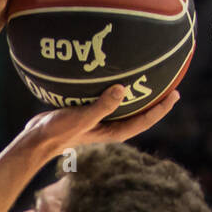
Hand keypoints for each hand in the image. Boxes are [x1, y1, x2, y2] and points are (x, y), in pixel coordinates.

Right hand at [18, 87, 181, 163]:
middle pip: (138, 113)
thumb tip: (123, 89)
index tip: (175, 94)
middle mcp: (109, 126)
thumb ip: (102, 106)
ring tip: (147, 75)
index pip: (144, 120)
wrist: (36, 138)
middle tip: (170, 83)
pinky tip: (113, 73)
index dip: (161, 108)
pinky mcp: (87, 111)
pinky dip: (114, 88)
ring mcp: (98, 120)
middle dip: (155, 100)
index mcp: (113, 131)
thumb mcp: (81, 118)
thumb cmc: (58, 131)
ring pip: (123, 106)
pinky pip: (107, 98)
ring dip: (136, 93)